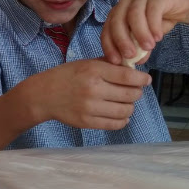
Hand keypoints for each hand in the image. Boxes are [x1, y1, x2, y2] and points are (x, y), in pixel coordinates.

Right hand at [29, 59, 150, 129]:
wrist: (43, 95)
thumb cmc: (66, 76)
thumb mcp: (85, 63)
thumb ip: (108, 65)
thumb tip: (133, 68)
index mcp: (93, 71)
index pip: (128, 77)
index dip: (142, 79)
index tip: (145, 80)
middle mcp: (93, 89)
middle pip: (131, 94)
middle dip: (136, 92)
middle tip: (133, 91)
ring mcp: (90, 108)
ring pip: (126, 110)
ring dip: (129, 106)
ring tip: (124, 102)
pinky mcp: (88, 122)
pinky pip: (116, 124)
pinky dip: (122, 119)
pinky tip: (118, 113)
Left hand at [101, 0, 188, 65]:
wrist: (181, 6)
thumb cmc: (158, 22)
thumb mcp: (145, 38)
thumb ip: (137, 49)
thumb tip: (132, 63)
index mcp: (117, 13)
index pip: (107, 29)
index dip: (109, 45)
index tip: (116, 61)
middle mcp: (125, 3)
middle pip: (117, 21)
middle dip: (122, 40)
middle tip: (130, 55)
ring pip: (134, 14)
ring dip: (139, 33)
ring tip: (148, 47)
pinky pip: (153, 9)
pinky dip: (154, 25)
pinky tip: (158, 37)